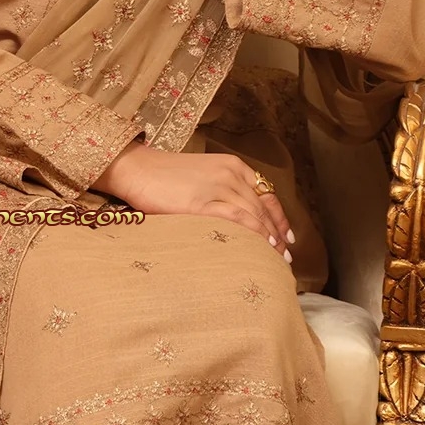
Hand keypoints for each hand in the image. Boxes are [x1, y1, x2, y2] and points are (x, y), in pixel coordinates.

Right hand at [93, 143, 293, 261]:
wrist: (137, 169)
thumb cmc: (164, 176)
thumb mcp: (203, 175)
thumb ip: (223, 189)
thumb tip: (240, 215)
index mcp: (232, 166)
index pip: (267, 194)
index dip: (280, 218)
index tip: (287, 236)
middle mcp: (230, 174)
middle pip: (264, 207)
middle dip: (278, 233)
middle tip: (286, 256)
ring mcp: (216, 188)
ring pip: (254, 215)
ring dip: (269, 238)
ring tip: (276, 258)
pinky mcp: (201, 204)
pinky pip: (237, 220)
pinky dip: (253, 234)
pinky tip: (260, 247)